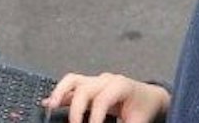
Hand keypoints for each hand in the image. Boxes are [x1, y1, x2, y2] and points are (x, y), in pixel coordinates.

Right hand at [45, 71, 167, 122]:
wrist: (149, 96)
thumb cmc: (144, 108)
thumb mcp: (139, 121)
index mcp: (120, 85)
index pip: (102, 100)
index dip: (95, 117)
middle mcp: (106, 80)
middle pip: (84, 89)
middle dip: (77, 109)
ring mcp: (96, 80)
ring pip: (73, 80)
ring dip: (60, 93)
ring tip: (51, 106)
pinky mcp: (89, 84)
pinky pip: (71, 84)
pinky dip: (60, 93)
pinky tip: (48, 102)